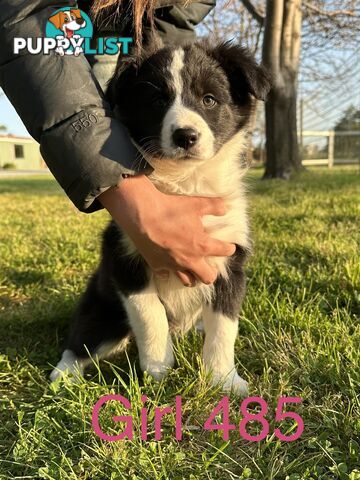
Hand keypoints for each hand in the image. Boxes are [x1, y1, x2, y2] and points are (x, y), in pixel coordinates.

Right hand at [99, 175, 234, 285]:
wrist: (142, 214)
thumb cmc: (170, 209)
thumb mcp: (197, 203)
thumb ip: (215, 206)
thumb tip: (226, 208)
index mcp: (202, 246)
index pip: (225, 252)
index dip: (229, 248)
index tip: (228, 246)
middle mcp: (190, 260)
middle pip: (208, 278)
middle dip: (212, 272)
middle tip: (210, 265)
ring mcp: (173, 265)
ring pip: (188, 281)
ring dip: (193, 276)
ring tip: (193, 269)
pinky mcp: (157, 265)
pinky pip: (166, 275)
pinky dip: (169, 272)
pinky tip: (170, 265)